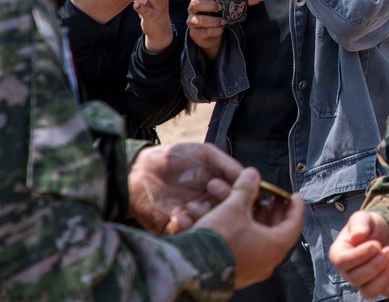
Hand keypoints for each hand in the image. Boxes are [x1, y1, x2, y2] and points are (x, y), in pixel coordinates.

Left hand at [129, 143, 243, 234]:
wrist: (139, 168)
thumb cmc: (173, 157)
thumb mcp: (205, 153)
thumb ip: (227, 164)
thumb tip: (250, 177)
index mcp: (220, 190)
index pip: (240, 199)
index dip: (242, 196)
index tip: (237, 188)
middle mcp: (210, 206)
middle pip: (228, 215)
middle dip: (223, 203)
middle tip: (211, 189)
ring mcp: (194, 219)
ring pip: (211, 228)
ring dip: (204, 216)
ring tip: (191, 204)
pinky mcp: (175, 229)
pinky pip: (188, 235)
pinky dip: (185, 226)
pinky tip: (177, 213)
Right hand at [186, 0, 263, 60]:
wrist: (218, 35)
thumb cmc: (223, 14)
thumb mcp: (234, 5)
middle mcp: (193, 9)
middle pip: (194, 4)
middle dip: (209, 5)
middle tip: (221, 8)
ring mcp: (192, 21)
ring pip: (197, 20)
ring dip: (213, 21)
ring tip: (223, 22)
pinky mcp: (195, 34)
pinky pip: (203, 32)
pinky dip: (214, 31)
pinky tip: (220, 31)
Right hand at [193, 167, 305, 289]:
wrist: (189, 268)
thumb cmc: (217, 241)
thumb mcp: (233, 208)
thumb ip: (245, 189)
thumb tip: (252, 174)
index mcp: (275, 246)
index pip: (294, 222)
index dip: (295, 206)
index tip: (294, 196)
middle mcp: (267, 261)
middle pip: (275, 229)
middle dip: (270, 210)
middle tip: (270, 197)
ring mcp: (252, 269)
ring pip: (256, 237)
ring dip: (250, 218)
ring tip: (245, 203)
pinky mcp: (235, 272)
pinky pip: (243, 247)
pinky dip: (240, 231)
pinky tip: (231, 219)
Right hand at [329, 211, 388, 299]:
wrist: (385, 233)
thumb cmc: (370, 226)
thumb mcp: (364, 218)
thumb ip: (359, 224)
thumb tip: (357, 236)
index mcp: (338, 254)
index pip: (343, 262)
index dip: (360, 255)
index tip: (376, 244)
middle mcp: (347, 271)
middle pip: (357, 278)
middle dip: (376, 264)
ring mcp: (361, 282)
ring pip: (369, 291)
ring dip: (385, 275)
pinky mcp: (377, 286)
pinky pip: (384, 291)